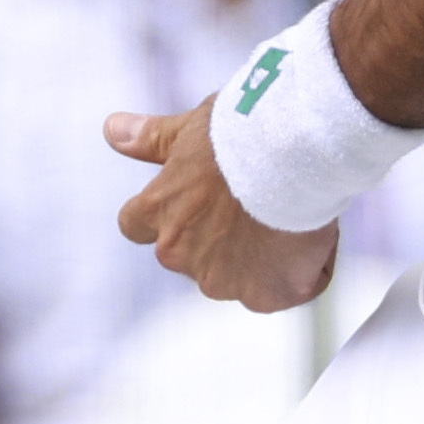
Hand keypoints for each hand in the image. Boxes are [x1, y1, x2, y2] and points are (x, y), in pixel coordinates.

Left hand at [104, 102, 345, 313]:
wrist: (290, 153)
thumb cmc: (240, 133)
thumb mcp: (191, 128)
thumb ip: (152, 138)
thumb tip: (111, 130)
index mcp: (157, 212)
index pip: (137, 227)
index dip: (167, 215)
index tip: (196, 201)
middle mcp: (179, 254)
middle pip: (194, 255)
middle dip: (219, 237)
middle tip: (256, 202)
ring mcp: (221, 280)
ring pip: (239, 277)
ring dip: (259, 257)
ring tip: (289, 215)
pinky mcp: (265, 296)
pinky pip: (283, 290)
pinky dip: (300, 271)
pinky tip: (311, 236)